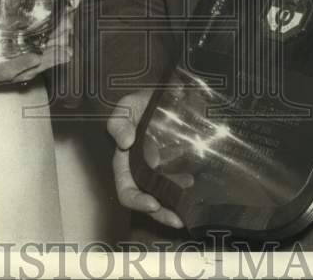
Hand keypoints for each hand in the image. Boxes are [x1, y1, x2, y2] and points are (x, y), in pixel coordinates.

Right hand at [0, 28, 70, 90]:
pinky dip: (41, 52)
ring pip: (29, 67)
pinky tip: (54, 43)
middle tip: (66, 47)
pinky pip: (25, 61)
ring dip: (49, 56)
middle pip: (24, 72)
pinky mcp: (1, 64)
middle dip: (46, 60)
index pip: (2, 73)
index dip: (19, 65)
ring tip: (68, 43)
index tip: (36, 56)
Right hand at [106, 90, 183, 228]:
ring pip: (164, 196)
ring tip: (189, 210)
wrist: (165, 92)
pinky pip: (177, 182)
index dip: (137, 200)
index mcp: (125, 161)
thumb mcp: (128, 105)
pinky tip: (192, 182)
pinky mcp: (174, 165)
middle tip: (178, 219)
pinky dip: (184, 188)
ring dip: (175, 206)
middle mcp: (141, 170)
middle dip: (161, 213)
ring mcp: (158, 169)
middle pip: (147, 200)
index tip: (153, 204)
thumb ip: (120, 121)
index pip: (126, 189)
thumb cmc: (141, 101)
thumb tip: (124, 143)